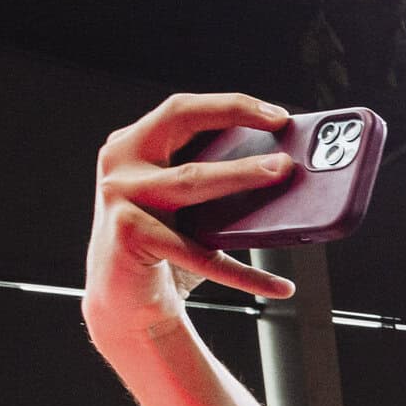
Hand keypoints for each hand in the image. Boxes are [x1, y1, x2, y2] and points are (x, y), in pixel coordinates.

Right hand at [84, 94, 299, 335]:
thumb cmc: (163, 246)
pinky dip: (246, 275)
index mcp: (133, 146)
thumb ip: (213, 180)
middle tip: (284, 133)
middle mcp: (121, 164)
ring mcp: (121, 197)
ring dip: (242, 173)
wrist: (122, 300)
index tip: (278, 115)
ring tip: (283, 173)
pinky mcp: (130, 236)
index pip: (183, 110)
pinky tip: (281, 286)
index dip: (230, 105)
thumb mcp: (184, 205)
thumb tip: (284, 171)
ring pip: (193, 179)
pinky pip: (201, 254)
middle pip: (181, 123)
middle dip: (234, 116)